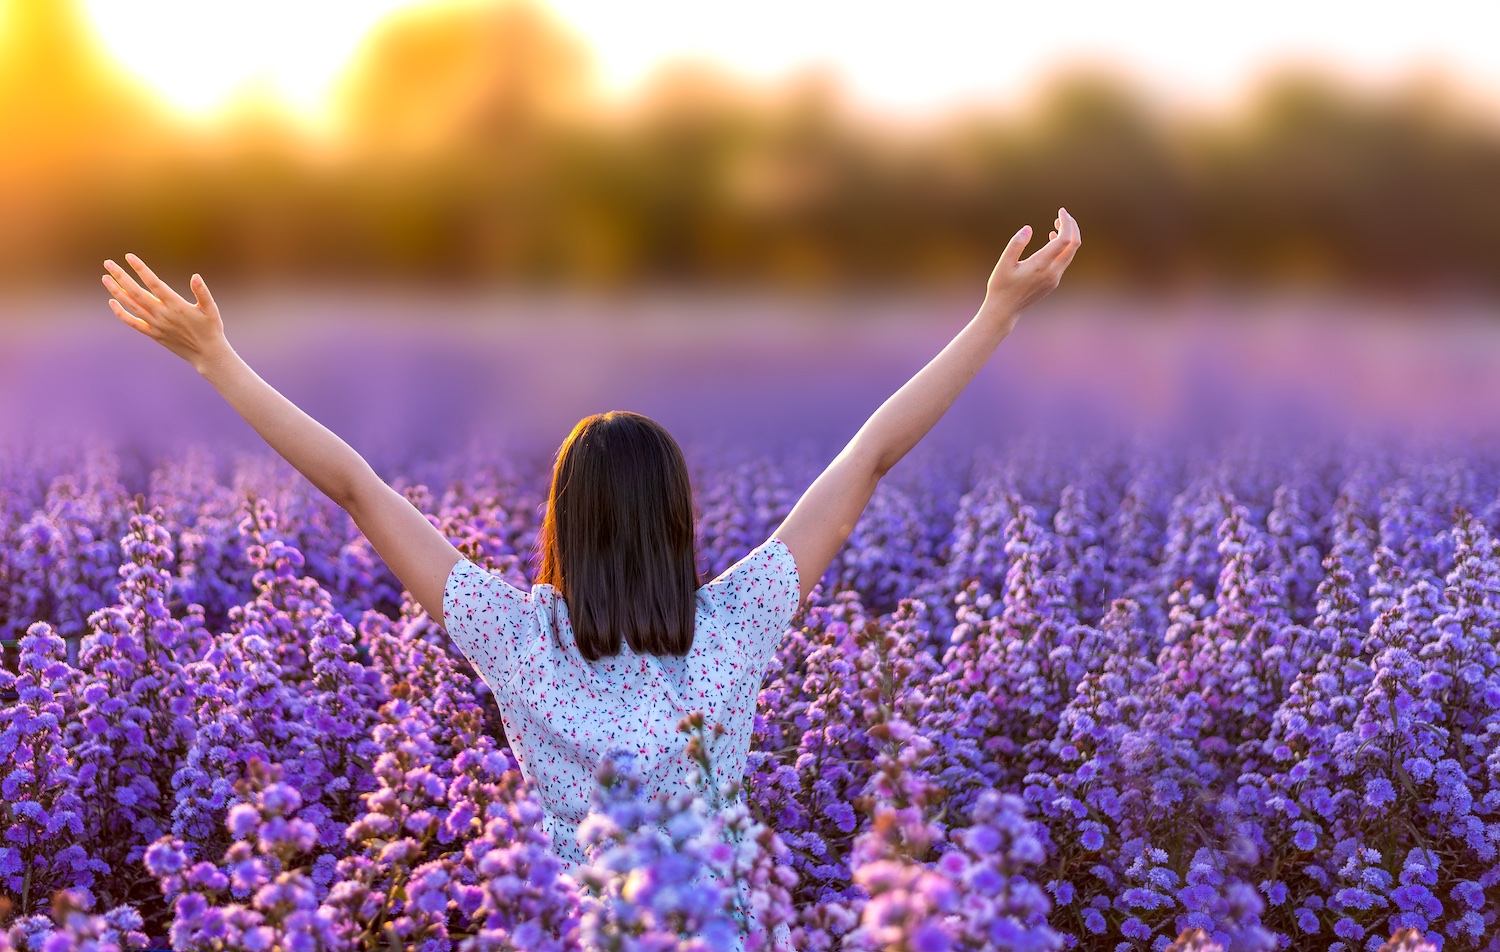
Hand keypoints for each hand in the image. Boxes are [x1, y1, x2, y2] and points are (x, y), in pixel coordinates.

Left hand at [103, 254, 231, 373]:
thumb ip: (202, 292)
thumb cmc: (211, 329)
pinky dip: (120, 313)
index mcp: (176, 305)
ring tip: (105, 278)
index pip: (153, 283)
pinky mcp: (153, 334)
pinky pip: (132, 323)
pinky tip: (112, 302)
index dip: (140, 269)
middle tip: (108, 263)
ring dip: (116, 291)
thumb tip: (195, 276)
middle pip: (136, 292)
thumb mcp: (211, 309)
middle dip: (120, 276)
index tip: (129, 257)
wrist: (207, 354)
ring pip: (131, 305)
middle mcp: (162, 314)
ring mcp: (155, 325)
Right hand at [981, 207, 1080, 328]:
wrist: (1004, 311)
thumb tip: (1028, 228)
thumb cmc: (1001, 287)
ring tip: (1057, 224)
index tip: (1060, 211)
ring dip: (1068, 237)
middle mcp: (1052, 272)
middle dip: (1071, 226)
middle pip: (1074, 245)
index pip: (1065, 240)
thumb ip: (1016, 244)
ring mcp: (1054, 278)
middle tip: (1062, 214)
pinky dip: (1063, 247)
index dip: (1066, 223)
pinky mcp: (1052, 282)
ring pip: (1070, 253)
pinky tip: (1051, 240)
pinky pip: (1064, 261)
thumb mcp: (1003, 264)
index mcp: (1041, 265)